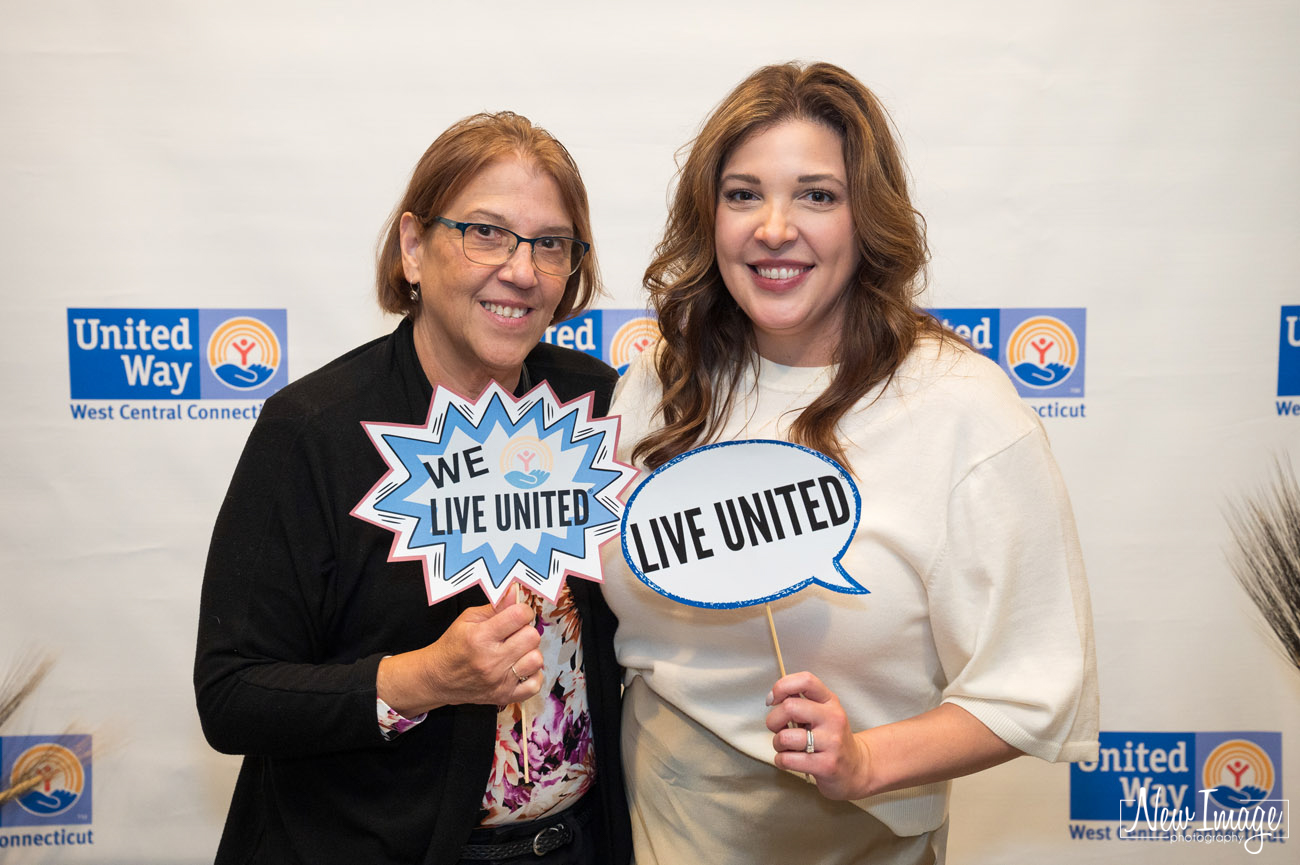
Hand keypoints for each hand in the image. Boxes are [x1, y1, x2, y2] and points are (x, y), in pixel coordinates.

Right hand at [378, 601, 542, 714]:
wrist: (438, 678)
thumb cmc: (453, 646)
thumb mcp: (467, 619)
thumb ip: (495, 606)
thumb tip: (515, 592)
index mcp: (480, 637)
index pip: (519, 616)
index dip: (522, 611)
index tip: (518, 614)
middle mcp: (491, 661)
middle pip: (532, 637)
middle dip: (526, 630)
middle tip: (514, 633)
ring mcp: (499, 681)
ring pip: (536, 659)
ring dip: (529, 652)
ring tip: (516, 651)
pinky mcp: (504, 696)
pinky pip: (535, 684)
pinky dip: (531, 674)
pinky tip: (519, 667)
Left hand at [765, 671, 870, 800]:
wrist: (856, 767)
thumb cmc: (830, 738)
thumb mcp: (822, 712)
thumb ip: (800, 700)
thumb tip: (773, 697)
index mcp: (830, 701)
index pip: (806, 680)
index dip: (782, 687)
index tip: (773, 700)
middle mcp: (833, 718)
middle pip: (790, 707)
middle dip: (773, 720)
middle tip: (778, 728)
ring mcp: (831, 742)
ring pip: (785, 737)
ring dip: (777, 743)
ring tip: (786, 747)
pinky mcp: (826, 765)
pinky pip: (788, 759)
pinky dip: (781, 760)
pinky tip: (791, 759)